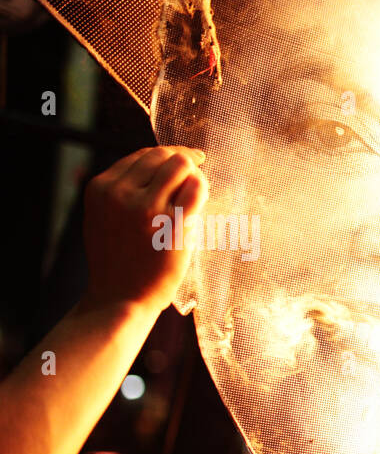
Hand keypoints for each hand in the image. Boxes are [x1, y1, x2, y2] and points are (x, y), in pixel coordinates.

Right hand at [83, 145, 207, 315]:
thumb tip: (158, 170)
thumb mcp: (102, 218)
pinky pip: (197, 189)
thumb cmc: (117, 262)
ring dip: (195, 173)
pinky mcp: (172, 225)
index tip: (182, 161)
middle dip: (184, 160)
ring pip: (180, 166)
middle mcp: (121, 193)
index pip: (140, 155)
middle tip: (198, 170)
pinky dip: (204, 188)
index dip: (165, 156)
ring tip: (198, 190)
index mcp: (101, 188)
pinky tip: (204, 200)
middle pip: (162, 155)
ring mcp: (147, 208)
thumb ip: (122, 192)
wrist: (120, 298)